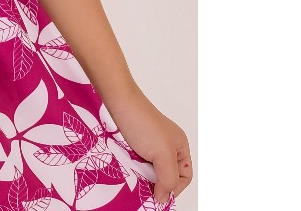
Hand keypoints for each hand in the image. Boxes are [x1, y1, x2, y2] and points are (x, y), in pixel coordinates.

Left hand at [102, 85, 192, 206]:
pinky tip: (127, 170)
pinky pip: (135, 164)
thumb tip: (164, 199)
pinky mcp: (132, 145)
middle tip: (145, 188)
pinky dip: (132, 169)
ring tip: (135, 177)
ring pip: (148, 172)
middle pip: (165, 175)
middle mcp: (165, 146)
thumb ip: (168, 179)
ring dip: (142, 177)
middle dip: (156, 183)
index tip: (160, 193)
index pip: (184, 176)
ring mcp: (147, 146)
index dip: (174, 187)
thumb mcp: (163, 154)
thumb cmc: (142, 122)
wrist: (117, 100)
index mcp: (179, 146)